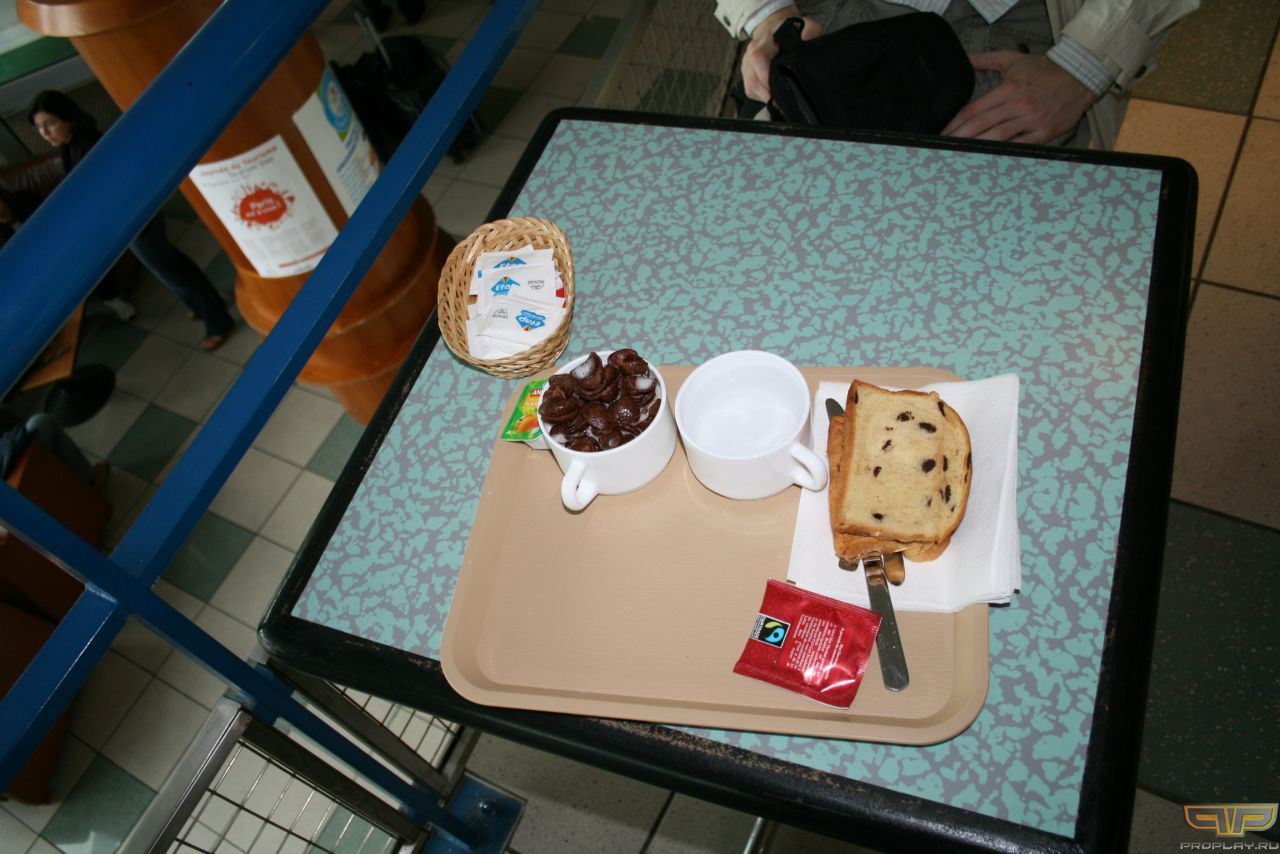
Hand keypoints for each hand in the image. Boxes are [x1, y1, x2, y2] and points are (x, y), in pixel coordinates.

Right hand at [741, 7, 820, 102]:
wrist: (774, 26)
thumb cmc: (790, 29)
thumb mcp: (805, 24)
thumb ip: (810, 31)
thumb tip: (808, 41)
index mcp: (766, 41)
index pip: (758, 58)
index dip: (765, 76)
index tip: (776, 89)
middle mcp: (753, 52)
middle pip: (753, 79)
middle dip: (766, 94)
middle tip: (781, 102)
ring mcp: (748, 63)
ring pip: (750, 86)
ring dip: (764, 97)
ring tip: (778, 102)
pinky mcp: (747, 73)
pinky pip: (750, 90)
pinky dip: (760, 96)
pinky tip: (771, 96)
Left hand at [941, 51, 1097, 143]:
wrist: (1080, 76)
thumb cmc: (1044, 69)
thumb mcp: (1013, 59)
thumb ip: (985, 59)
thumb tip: (964, 58)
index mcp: (1008, 88)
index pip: (974, 109)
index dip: (955, 123)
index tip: (942, 133)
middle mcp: (1018, 105)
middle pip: (981, 125)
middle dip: (959, 138)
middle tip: (943, 148)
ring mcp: (1032, 120)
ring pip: (998, 138)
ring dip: (977, 148)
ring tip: (959, 156)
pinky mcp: (1045, 132)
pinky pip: (1021, 146)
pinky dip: (1005, 153)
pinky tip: (989, 160)